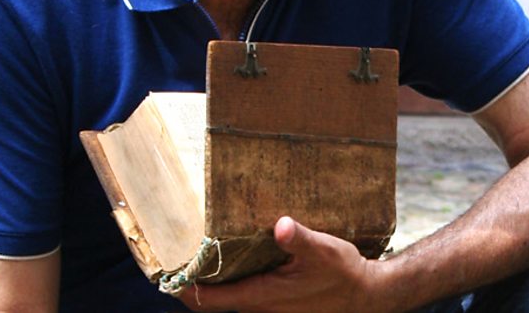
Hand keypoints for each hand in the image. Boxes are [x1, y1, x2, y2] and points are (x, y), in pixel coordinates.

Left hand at [177, 216, 384, 312]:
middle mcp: (258, 306)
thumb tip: (282, 225)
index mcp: (260, 296)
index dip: (182, 287)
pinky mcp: (275, 303)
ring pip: (227, 294)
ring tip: (198, 247)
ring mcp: (266, 307)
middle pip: (211, 297)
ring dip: (212, 277)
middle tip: (175, 248)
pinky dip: (230, 277)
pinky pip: (242, 292)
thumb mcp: (323, 251)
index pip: (207, 299)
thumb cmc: (342, 275)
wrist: (365, 296)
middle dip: (192, 277)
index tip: (163, 270)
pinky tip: (233, 254)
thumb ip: (300, 239)